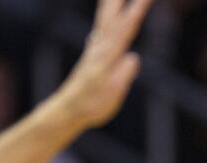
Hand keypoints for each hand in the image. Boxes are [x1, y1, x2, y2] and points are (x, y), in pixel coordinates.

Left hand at [54, 0, 156, 129]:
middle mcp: (101, 45)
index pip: (126, 27)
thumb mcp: (111, 95)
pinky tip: (107, 10)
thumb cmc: (92, 105)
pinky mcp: (94, 52)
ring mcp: (96, 47)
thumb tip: (133, 58)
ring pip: (105, 16)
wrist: (69, 108)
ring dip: (112, 0)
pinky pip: (102, 26)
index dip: (137, 10)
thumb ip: (122, 76)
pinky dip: (106, 13)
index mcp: (109, 54)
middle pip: (113, 14)